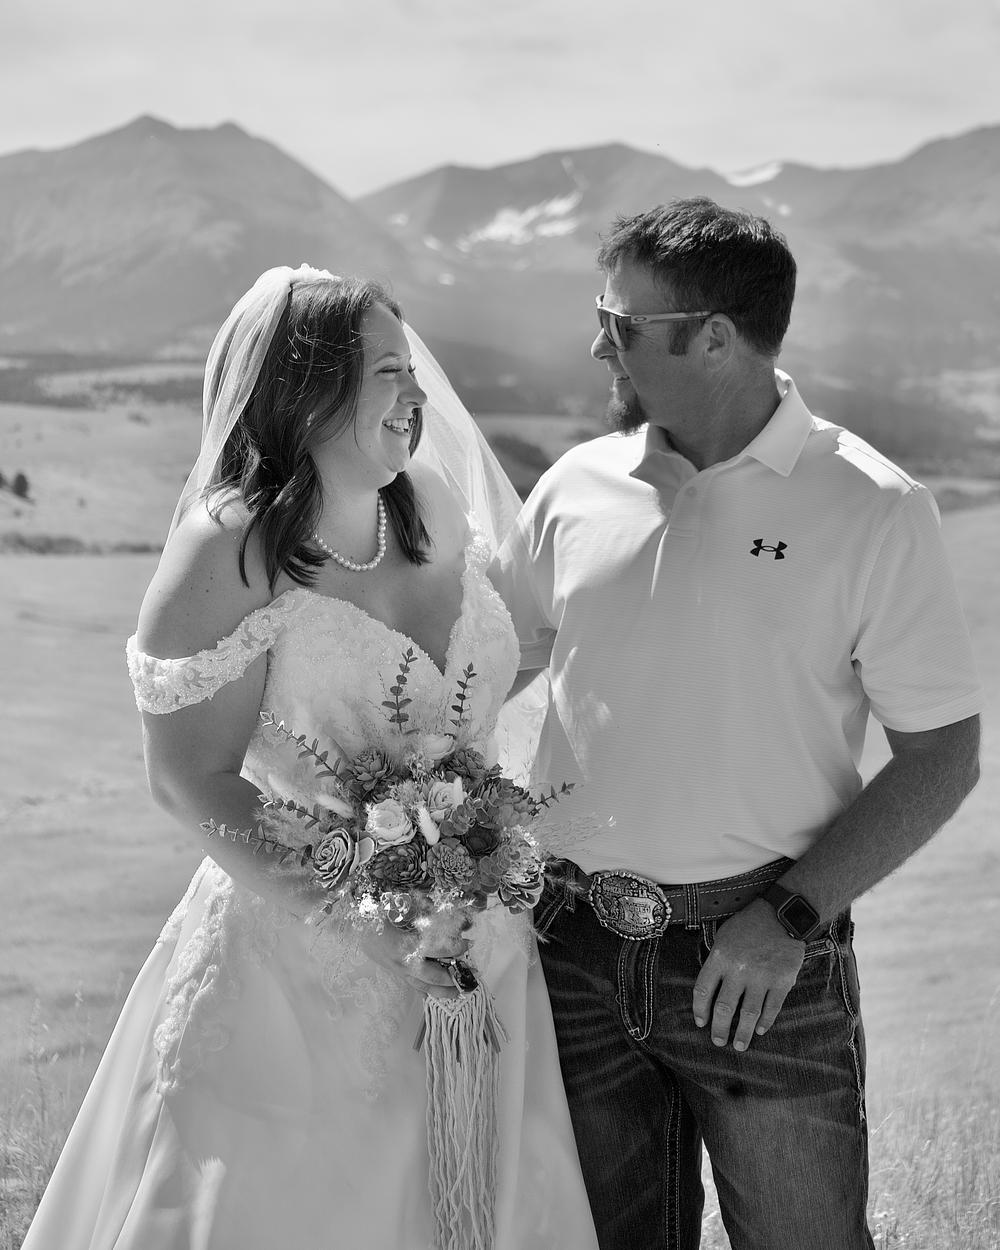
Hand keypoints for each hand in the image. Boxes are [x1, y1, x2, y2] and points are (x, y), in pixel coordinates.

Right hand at [360, 915, 472, 999]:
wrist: (346, 920)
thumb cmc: (373, 908)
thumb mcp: (401, 904)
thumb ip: (427, 911)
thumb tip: (454, 918)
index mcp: (404, 945)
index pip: (437, 951)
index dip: (455, 948)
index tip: (468, 943)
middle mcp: (401, 962)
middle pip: (432, 977)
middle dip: (453, 978)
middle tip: (472, 974)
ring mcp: (395, 969)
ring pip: (422, 987)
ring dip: (442, 991)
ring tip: (459, 992)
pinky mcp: (392, 970)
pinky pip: (411, 984)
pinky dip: (424, 990)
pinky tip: (434, 993)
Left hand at [692, 899, 804, 1050]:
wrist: (782, 915)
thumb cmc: (748, 924)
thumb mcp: (723, 936)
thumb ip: (716, 961)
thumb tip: (709, 989)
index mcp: (720, 957)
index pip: (702, 990)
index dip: (700, 1010)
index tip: (701, 1022)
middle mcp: (738, 969)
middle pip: (724, 1007)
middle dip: (719, 1029)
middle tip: (718, 1042)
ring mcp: (761, 977)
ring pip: (748, 1013)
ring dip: (743, 1033)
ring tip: (740, 1045)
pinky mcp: (782, 981)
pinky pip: (772, 1008)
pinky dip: (765, 1021)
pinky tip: (760, 1029)